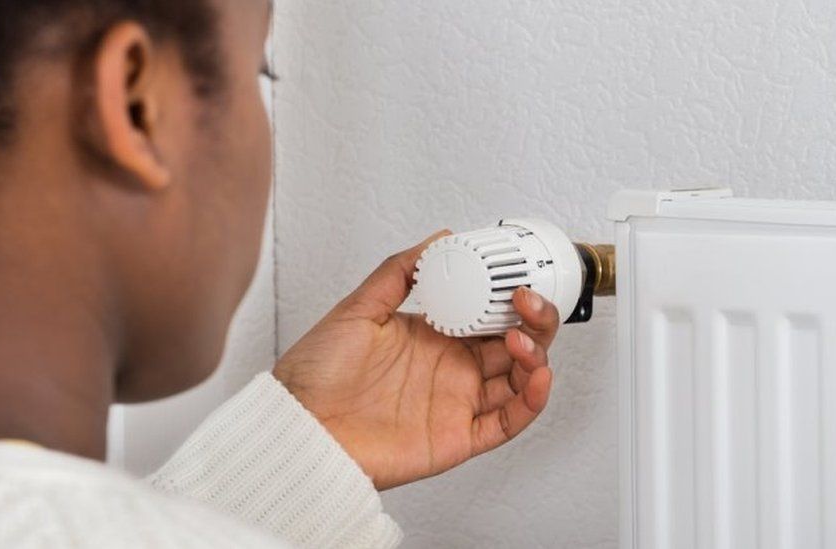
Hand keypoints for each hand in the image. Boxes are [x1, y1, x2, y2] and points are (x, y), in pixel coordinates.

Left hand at [273, 231, 557, 489]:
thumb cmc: (316, 374)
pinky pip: (507, 422)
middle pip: (514, 344)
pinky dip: (531, 401)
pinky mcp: (458, 437)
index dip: (510, 298)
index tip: (518, 278)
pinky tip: (538, 377)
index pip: (489, 314)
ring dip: (535, 356)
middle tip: (528, 302)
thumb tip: (439, 240)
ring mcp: (457, 403)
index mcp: (433, 337)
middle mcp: (451, 368)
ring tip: (525, 338)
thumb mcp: (358, 308)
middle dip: (534, 321)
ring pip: (519, 380)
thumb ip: (400, 272)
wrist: (297, 425)